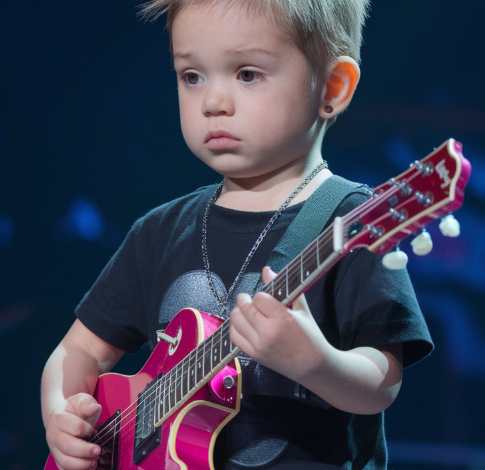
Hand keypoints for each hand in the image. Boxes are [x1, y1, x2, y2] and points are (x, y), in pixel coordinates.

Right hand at [45, 393, 101, 469]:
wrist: (66, 417)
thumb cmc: (76, 409)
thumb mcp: (82, 400)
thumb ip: (88, 404)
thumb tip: (94, 408)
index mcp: (58, 418)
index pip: (75, 427)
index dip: (87, 430)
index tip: (93, 430)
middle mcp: (53, 435)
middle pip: (67, 446)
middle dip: (85, 451)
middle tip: (98, 451)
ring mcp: (53, 449)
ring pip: (64, 462)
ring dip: (81, 464)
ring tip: (94, 462)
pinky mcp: (57, 459)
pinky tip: (88, 467)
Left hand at [229, 266, 328, 381]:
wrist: (312, 366)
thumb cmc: (310, 336)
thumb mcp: (300, 308)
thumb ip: (282, 287)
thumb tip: (266, 269)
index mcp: (283, 319)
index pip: (259, 298)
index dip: (261, 295)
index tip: (266, 297)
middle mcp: (268, 333)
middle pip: (244, 308)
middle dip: (245, 300)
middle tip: (250, 300)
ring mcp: (259, 345)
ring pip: (235, 320)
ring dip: (238, 312)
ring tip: (247, 311)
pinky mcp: (253, 355)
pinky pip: (234, 336)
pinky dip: (235, 327)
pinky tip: (244, 324)